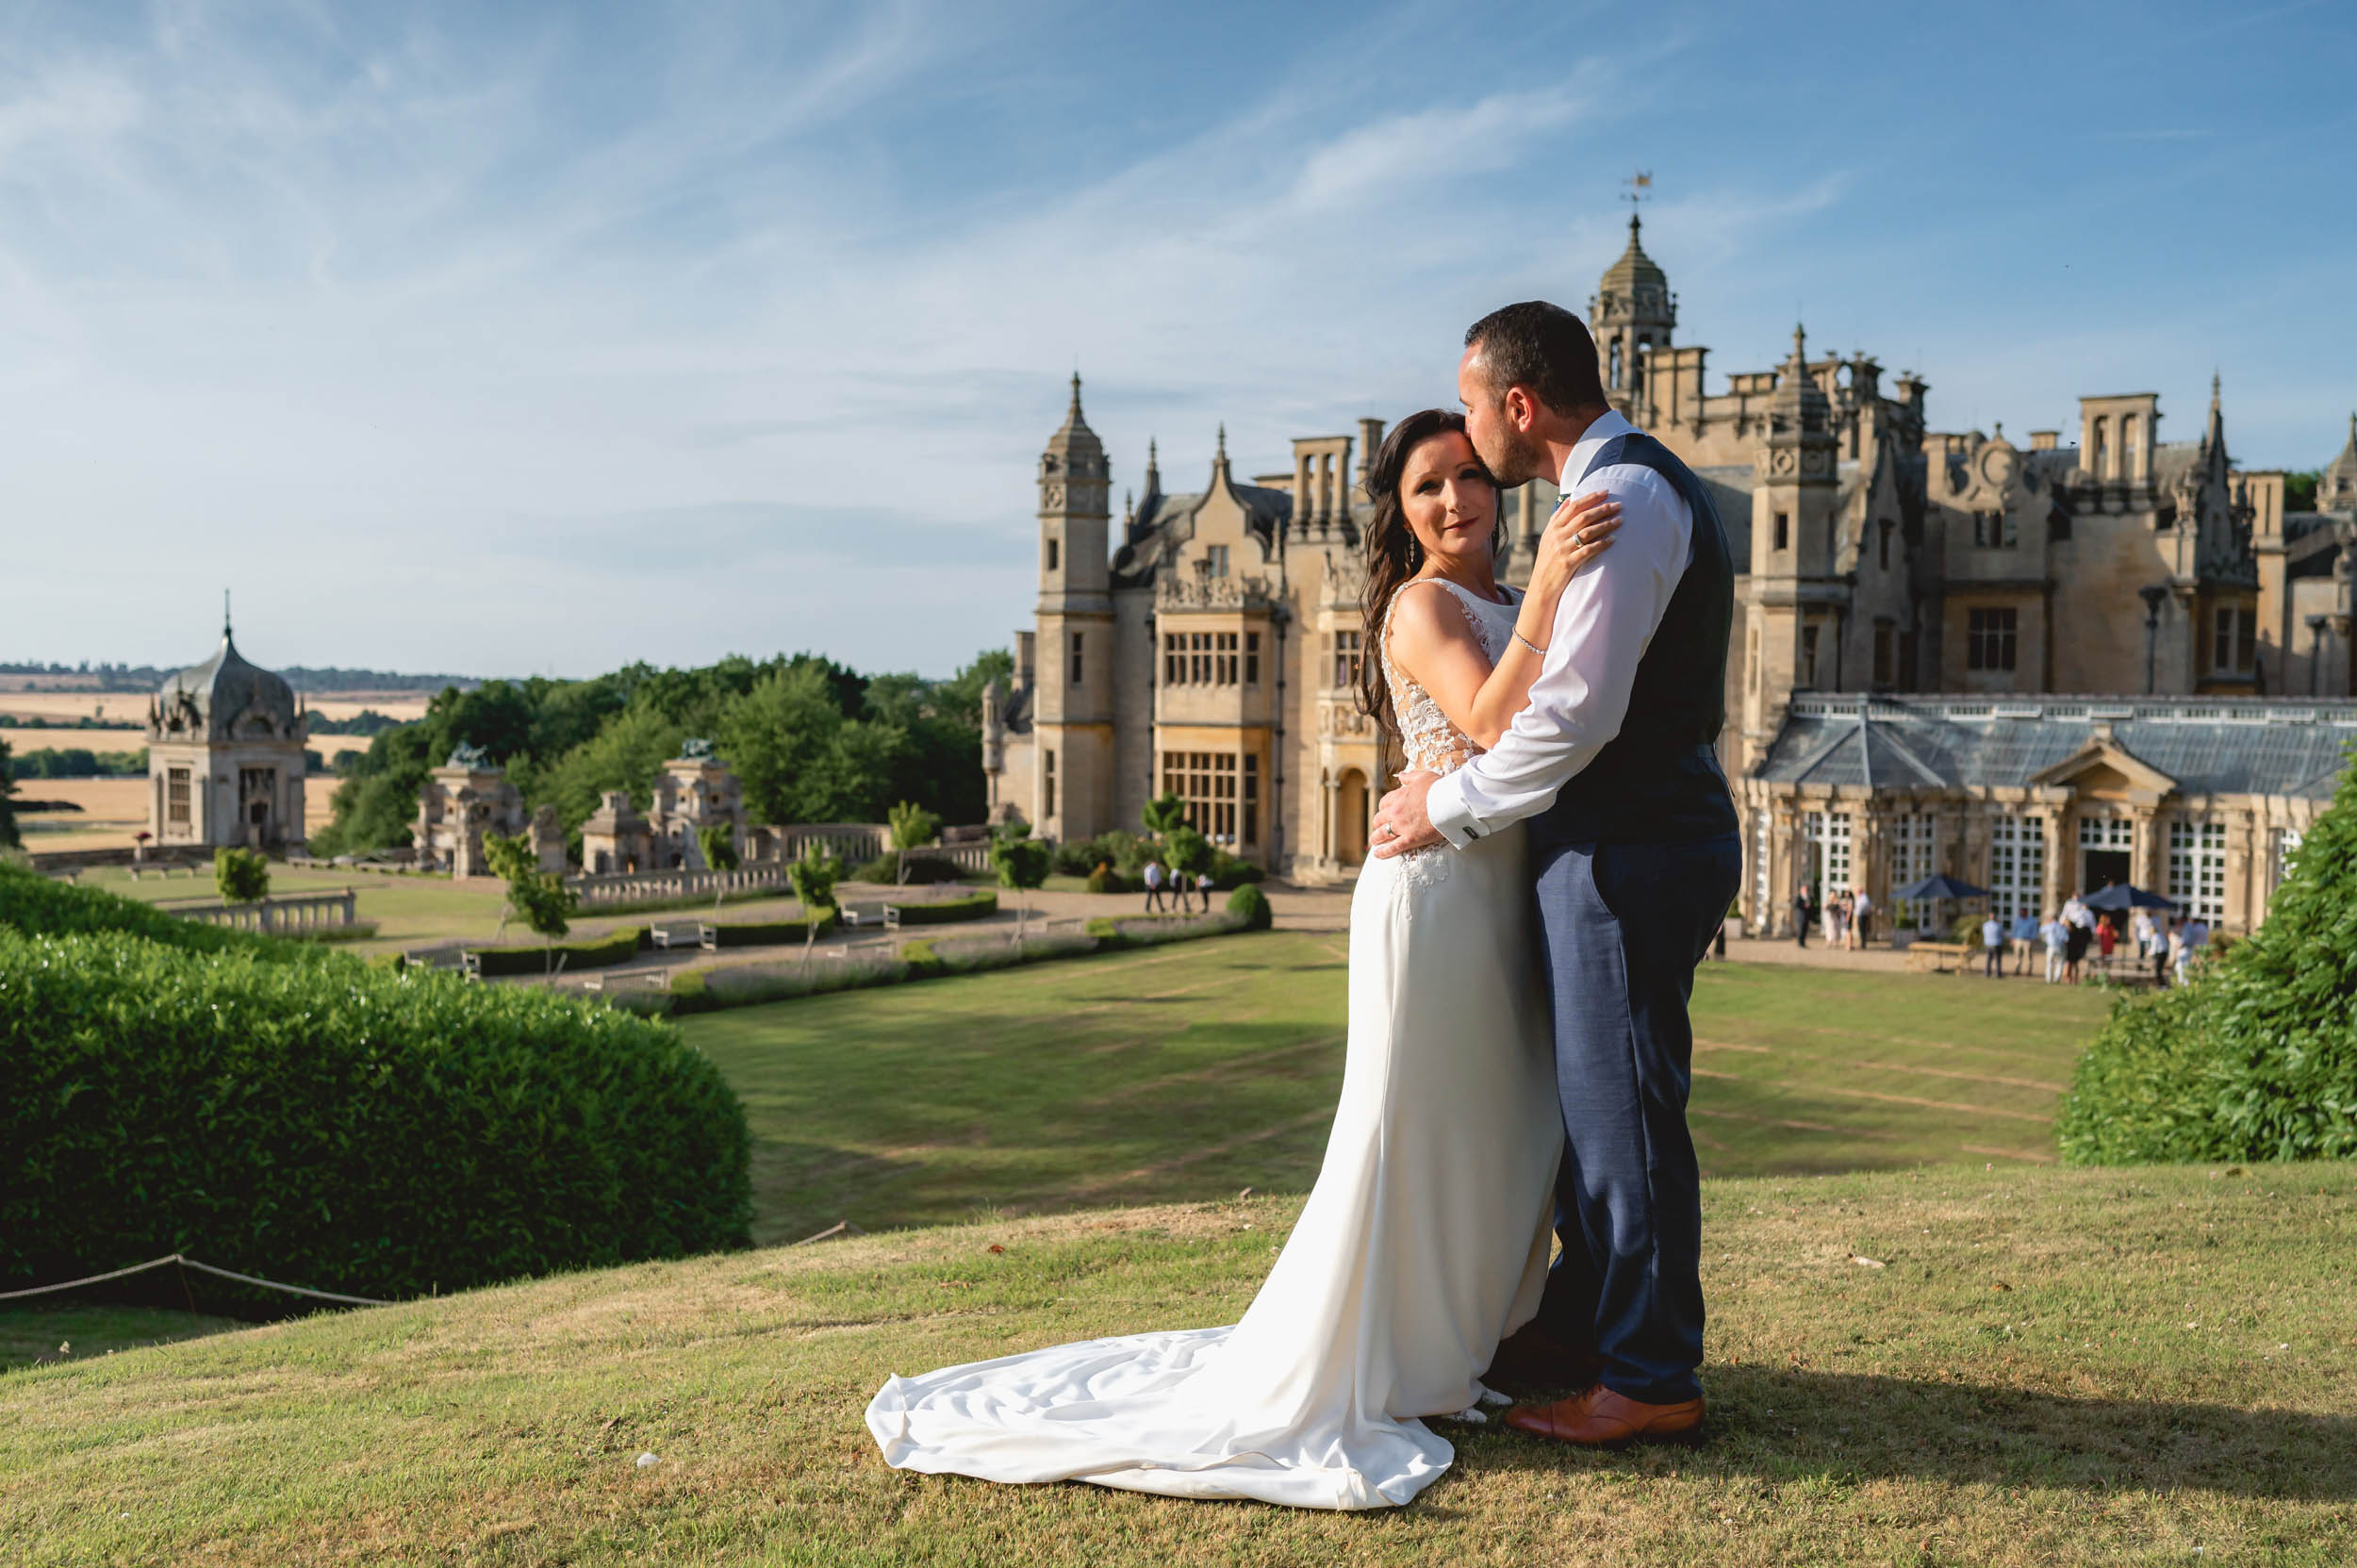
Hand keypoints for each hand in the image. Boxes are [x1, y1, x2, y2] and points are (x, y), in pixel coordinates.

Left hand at [1370, 771, 1443, 858]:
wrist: (1450, 802)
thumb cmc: (1439, 788)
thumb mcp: (1423, 777)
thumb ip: (1410, 777)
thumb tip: (1401, 775)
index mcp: (1398, 797)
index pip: (1384, 803)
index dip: (1383, 809)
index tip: (1385, 812)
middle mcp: (1396, 812)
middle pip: (1379, 819)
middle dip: (1378, 824)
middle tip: (1379, 827)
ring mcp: (1402, 826)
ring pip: (1382, 834)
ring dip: (1376, 838)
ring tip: (1374, 842)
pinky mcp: (1410, 839)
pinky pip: (1393, 847)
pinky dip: (1383, 852)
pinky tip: (1378, 854)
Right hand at [1527, 491, 1621, 607]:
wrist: (1541, 587)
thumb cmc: (1547, 561)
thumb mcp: (1547, 538)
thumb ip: (1557, 518)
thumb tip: (1569, 499)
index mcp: (1553, 528)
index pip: (1573, 507)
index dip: (1590, 498)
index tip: (1605, 492)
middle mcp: (1557, 537)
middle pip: (1583, 517)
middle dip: (1602, 509)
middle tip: (1618, 505)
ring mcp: (1562, 550)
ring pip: (1587, 532)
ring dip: (1605, 525)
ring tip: (1619, 520)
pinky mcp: (1568, 563)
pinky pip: (1588, 550)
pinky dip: (1602, 544)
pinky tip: (1612, 540)